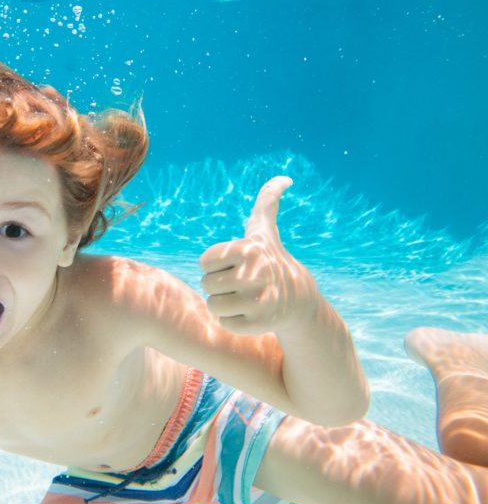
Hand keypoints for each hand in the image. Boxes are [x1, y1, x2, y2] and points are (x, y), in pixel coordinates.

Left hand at [199, 176, 316, 335]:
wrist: (298, 299)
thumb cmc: (272, 260)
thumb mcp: (265, 231)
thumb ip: (267, 202)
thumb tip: (284, 179)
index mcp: (247, 249)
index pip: (204, 261)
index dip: (216, 265)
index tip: (234, 265)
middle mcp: (253, 273)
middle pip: (206, 284)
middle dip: (219, 286)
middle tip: (240, 284)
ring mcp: (258, 300)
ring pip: (213, 306)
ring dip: (224, 304)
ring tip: (243, 299)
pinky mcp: (259, 324)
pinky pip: (224, 324)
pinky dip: (233, 321)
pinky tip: (250, 313)